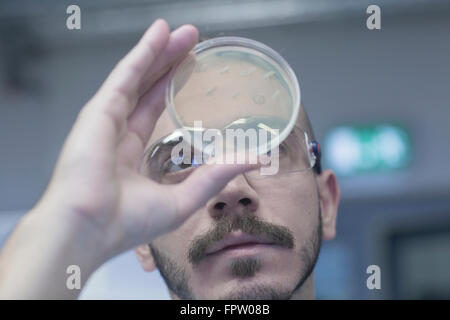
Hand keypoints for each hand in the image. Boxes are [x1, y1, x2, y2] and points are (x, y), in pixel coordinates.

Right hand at [33, 19, 255, 257]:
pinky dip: (142, 53)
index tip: (191, 72)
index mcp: (130, 156)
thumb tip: (253, 159)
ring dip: (159, 52)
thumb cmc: (127, 223)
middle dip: (170, 65)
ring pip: (137, 77)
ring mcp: (106, 120)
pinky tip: (159, 34)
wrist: (89, 229)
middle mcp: (117, 134)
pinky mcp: (98, 111)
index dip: (171, 90)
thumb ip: (214, 176)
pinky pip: (125, 76)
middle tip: (193, 44)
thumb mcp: (183, 199)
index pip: (153, 111)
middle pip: (147, 89)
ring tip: (183, 33)